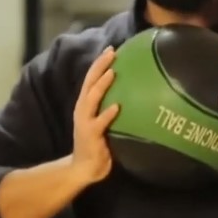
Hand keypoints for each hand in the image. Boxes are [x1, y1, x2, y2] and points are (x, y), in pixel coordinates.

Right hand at [71, 47, 118, 184]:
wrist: (83, 168)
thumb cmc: (98, 143)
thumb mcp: (103, 123)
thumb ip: (111, 108)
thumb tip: (134, 95)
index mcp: (86, 104)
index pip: (91, 79)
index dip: (100, 63)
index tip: (112, 49)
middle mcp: (83, 109)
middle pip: (90, 83)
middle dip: (100, 66)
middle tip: (112, 52)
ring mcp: (85, 122)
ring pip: (92, 98)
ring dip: (101, 85)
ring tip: (112, 73)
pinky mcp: (90, 135)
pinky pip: (100, 123)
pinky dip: (107, 114)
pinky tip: (117, 107)